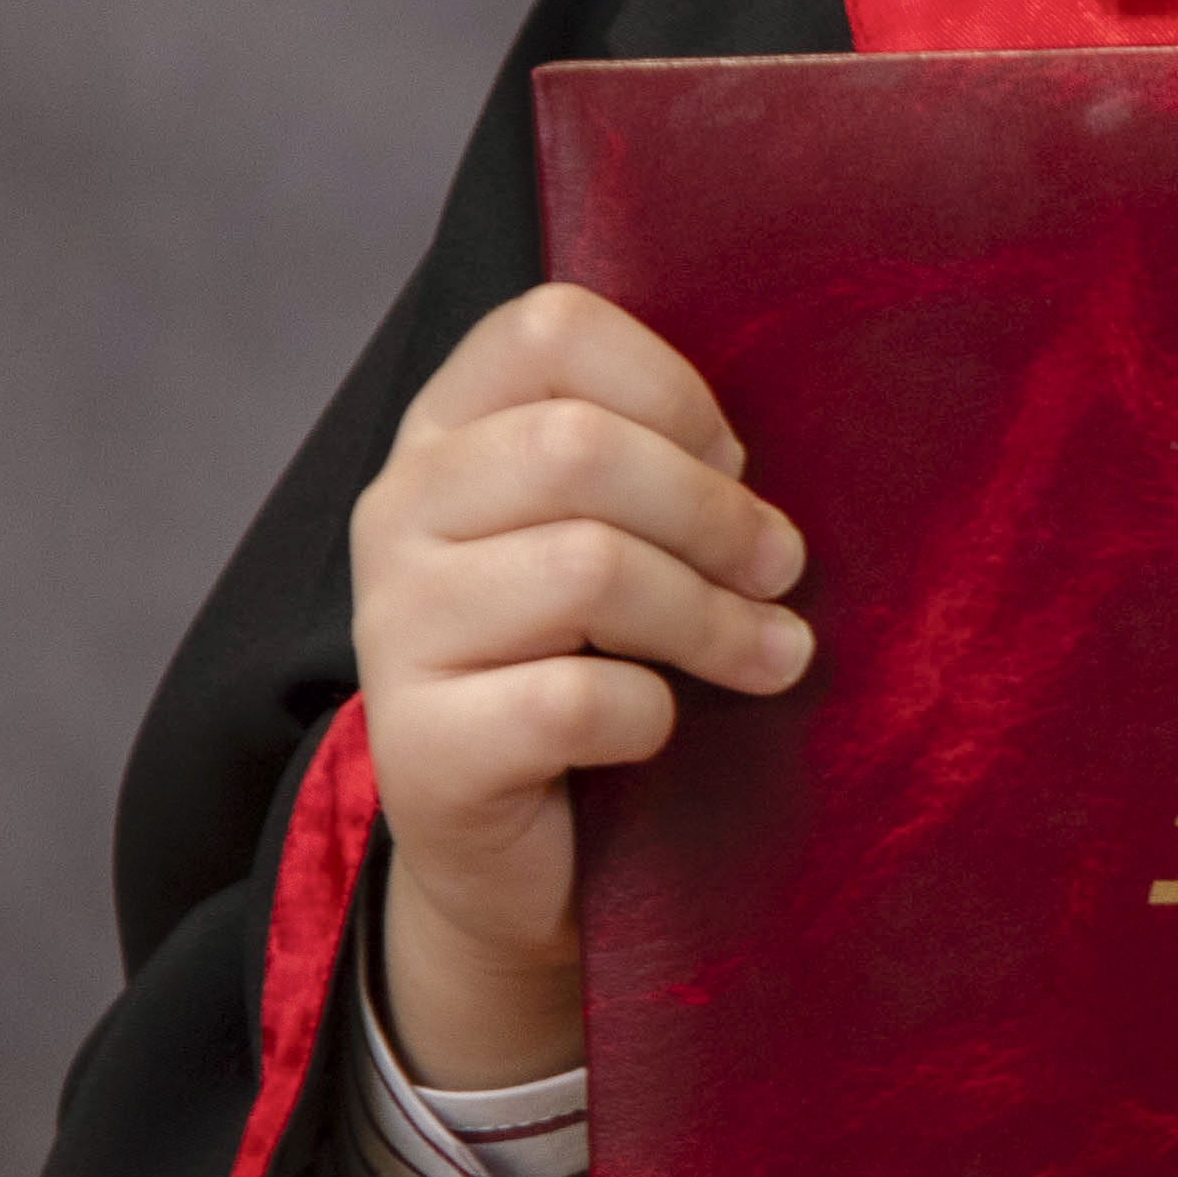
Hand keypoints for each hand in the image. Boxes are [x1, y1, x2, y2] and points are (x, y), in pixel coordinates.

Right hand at [348, 282, 809, 1084]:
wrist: (504, 848)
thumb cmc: (580, 662)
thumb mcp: (602, 535)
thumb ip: (649, 465)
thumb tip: (755, 459)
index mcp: (446, 431)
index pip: (548, 328)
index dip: (670, 387)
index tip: (733, 460)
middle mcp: (397, 511)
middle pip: (577, 447)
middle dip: (713, 512)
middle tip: (783, 569)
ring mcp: (394, 628)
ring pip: (585, 570)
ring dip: (711, 617)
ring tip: (775, 653)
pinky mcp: (422, 745)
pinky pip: (572, 700)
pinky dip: (651, 714)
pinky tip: (663, 728)